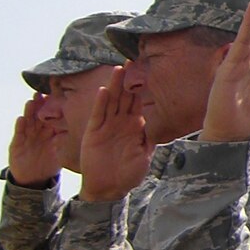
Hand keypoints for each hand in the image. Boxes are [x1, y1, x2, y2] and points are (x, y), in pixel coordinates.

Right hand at [7, 96, 66, 186]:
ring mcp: (26, 136)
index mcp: (49, 131)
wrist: (33, 179)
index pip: (51, 116)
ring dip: (29, 111)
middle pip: (38, 115)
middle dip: (40, 104)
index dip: (53, 107)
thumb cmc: (48, 163)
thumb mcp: (59, 152)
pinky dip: (20, 126)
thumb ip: (65, 142)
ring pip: (28, 121)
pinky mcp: (16, 144)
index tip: (57, 96)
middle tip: (42, 93)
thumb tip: (77, 132)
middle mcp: (37, 131)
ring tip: (32, 101)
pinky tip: (21, 119)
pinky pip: (19, 134)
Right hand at [77, 80, 153, 202]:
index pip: (136, 101)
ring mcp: (106, 126)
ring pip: (111, 101)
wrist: (109, 188)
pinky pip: (98, 115)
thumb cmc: (128, 174)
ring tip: (118, 69)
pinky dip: (101, 103)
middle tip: (130, 60)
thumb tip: (155, 125)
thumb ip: (148, 140)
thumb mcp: (144, 156)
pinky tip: (104, 91)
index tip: (144, 70)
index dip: (139, 87)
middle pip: (123, 96)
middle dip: (127, 80)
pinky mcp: (94, 133)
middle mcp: (120, 122)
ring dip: (115, 86)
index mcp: (134, 126)